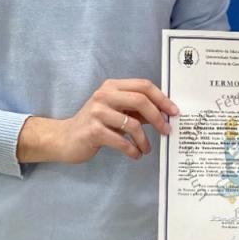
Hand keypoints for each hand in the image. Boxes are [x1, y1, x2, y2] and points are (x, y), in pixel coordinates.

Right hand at [17, 79, 177, 163]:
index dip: (161, 98)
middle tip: (167, 131)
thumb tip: (164, 113)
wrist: (64, 138)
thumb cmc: (95, 124)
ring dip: (145, 140)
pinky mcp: (93, 131)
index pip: (143, 85)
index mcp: (112, 86)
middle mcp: (104, 95)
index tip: (174, 111)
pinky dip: (133, 150)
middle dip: (158, 117)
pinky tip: (135, 154)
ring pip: (132, 124)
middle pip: (140, 100)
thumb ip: (135, 109)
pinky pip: (122, 141)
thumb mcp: (115, 110)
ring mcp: (97, 112)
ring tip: (147, 149)